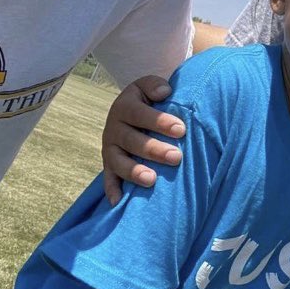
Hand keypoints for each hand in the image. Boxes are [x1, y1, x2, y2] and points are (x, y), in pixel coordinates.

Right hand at [100, 76, 185, 205]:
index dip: (159, 122)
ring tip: (151, 180)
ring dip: (134, 172)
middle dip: (154, 150)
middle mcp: (113, 128)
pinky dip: (112, 190)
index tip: (181, 130)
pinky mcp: (108, 165)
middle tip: (176, 157)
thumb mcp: (149, 86)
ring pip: (119, 162)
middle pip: (132, 141)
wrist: (131, 110)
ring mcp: (110, 149)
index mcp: (124, 107)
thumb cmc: (149, 100)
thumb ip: (155, 86)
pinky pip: (108, 179)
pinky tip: (118, 202)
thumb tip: (164, 92)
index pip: (140, 114)